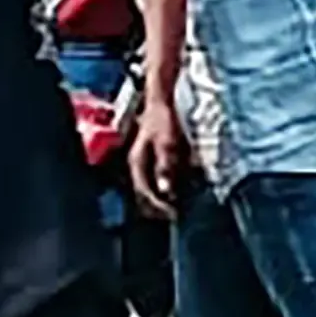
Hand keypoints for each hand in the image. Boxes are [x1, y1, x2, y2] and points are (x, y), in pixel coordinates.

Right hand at [125, 100, 190, 219]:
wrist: (161, 101)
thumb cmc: (163, 119)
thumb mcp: (167, 143)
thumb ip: (165, 166)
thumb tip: (166, 190)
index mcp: (137, 162)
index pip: (144, 191)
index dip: (157, 205)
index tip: (172, 213)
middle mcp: (137, 165)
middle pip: (144, 193)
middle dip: (159, 206)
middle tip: (175, 215)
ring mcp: (144, 162)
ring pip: (150, 188)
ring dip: (162, 198)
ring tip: (177, 208)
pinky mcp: (152, 159)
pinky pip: (157, 179)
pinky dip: (167, 188)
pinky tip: (179, 191)